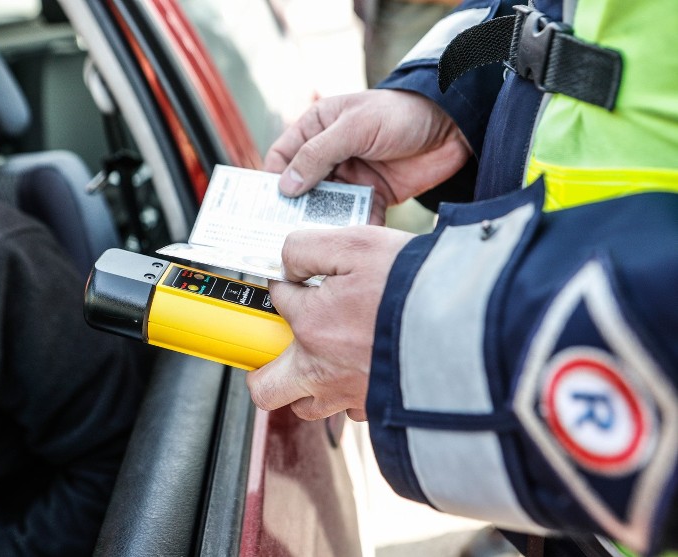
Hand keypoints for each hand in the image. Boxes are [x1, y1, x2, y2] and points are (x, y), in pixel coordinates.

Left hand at [246, 225, 414, 420]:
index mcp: (312, 325)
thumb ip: (307, 248)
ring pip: (308, 406)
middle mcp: (323, 369)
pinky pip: (351, 413)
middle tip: (279, 349)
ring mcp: (350, 396)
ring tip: (326, 360)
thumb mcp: (356, 245)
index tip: (302, 280)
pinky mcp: (380, 411)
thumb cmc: (414, 286)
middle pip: (267, 387)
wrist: (470, 328)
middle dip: (264, 370)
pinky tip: (367, 370)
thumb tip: (286, 263)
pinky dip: (351, 395)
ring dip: (307, 386)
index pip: (278, 301)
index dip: (288, 284)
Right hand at [265, 89, 470, 224]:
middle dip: (295, 208)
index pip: (282, 157)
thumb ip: (318, 154)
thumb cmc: (401, 113)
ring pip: (326, 205)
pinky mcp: (372, 195)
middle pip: (300, 187)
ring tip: (317, 239)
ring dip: (323, 221)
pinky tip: (349, 239)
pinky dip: (352, 228)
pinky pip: (354, 216)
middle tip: (286, 232)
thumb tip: (286, 185)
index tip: (266, 206)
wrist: (454, 126)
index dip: (272, 181)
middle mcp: (329, 154)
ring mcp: (351, 176)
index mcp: (317, 128)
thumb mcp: (354, 127)